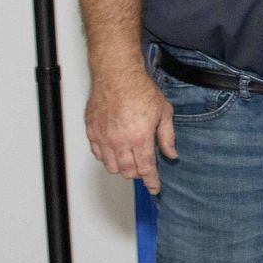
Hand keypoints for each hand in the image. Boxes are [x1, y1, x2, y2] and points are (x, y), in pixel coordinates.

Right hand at [84, 66, 175, 195]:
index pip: (146, 169)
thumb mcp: (164, 113)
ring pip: (111, 166)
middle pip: (127, 172)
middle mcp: (119, 141)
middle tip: (145, 169)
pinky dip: (107, 158)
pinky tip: (115, 151)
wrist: (117, 75)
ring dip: (122, 168)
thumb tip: (171, 154)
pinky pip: (97, 154)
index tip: (154, 187)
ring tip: (131, 159)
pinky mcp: (92, 131)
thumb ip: (167, 137)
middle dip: (138, 175)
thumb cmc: (139, 89)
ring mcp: (103, 137)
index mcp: (139, 138)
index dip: (151, 181)